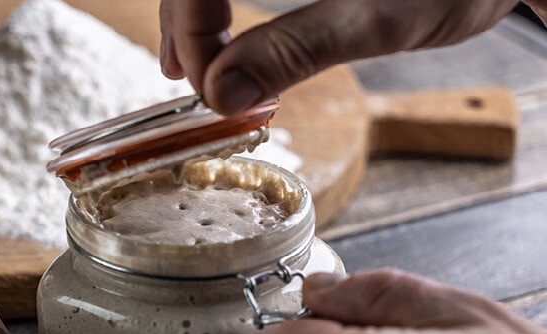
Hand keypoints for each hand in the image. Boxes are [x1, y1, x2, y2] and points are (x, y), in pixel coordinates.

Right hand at [160, 0, 525, 114]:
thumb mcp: (379, 18)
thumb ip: (296, 50)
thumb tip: (222, 93)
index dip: (194, 29)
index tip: (208, 86)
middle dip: (187, 21)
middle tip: (186, 78)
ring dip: (198, 11)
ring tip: (197, 62)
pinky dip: (225, 2)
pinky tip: (229, 32)